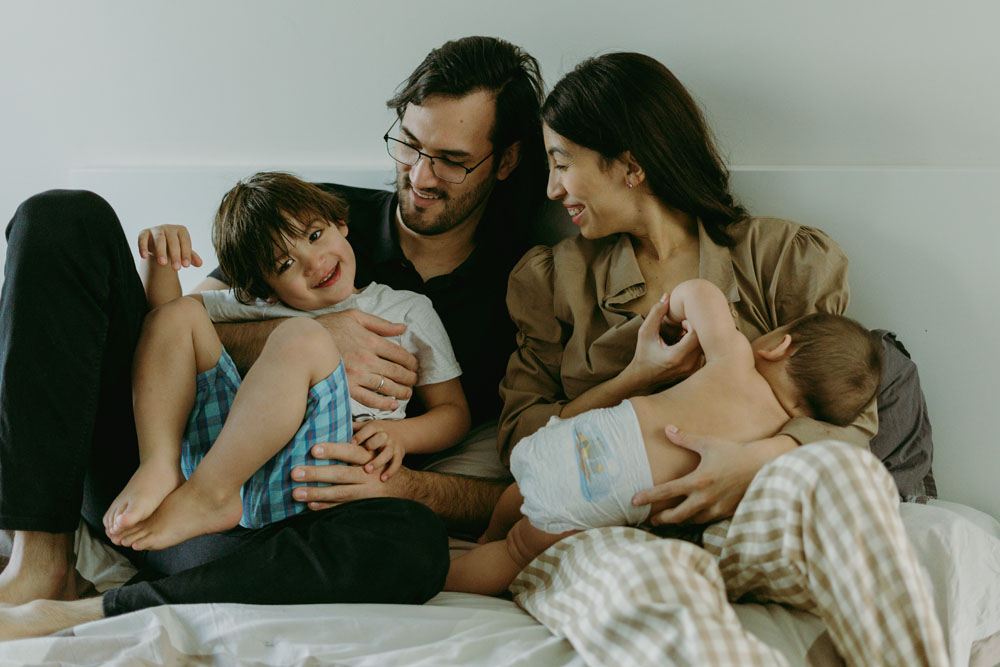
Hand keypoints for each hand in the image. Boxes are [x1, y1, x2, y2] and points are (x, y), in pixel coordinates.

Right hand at [138, 225, 202, 270]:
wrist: (158, 245)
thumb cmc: (174, 248)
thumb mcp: (183, 252)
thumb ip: (191, 257)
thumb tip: (200, 264)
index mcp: (181, 230)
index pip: (185, 242)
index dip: (186, 254)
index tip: (186, 266)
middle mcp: (169, 228)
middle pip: (173, 241)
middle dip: (175, 255)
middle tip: (176, 268)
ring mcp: (156, 229)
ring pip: (159, 239)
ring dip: (161, 251)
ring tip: (163, 264)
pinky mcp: (144, 233)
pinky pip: (142, 239)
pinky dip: (143, 247)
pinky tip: (144, 257)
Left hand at [289, 441, 412, 509]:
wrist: (407, 487)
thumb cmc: (382, 463)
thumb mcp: (374, 450)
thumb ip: (356, 441)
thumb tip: (331, 423)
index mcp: (369, 457)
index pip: (350, 452)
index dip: (333, 450)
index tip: (313, 449)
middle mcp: (368, 475)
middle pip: (340, 474)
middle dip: (316, 473)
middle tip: (295, 472)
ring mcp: (366, 492)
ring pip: (339, 493)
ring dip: (317, 493)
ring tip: (296, 493)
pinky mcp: (364, 504)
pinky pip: (343, 506)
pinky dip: (327, 506)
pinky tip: (310, 505)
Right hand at [314, 310, 418, 411]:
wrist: (302, 342)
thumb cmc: (329, 326)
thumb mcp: (354, 317)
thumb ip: (380, 323)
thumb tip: (402, 327)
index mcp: (371, 341)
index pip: (400, 354)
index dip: (412, 362)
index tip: (415, 366)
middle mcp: (367, 359)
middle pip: (397, 372)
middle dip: (410, 378)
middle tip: (415, 381)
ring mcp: (357, 375)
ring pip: (387, 386)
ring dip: (401, 391)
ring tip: (408, 393)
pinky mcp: (346, 387)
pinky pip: (369, 399)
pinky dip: (383, 404)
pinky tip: (392, 405)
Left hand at [352, 420, 404, 480]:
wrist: (400, 433)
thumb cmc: (376, 432)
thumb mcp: (366, 426)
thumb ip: (352, 428)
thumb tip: (333, 428)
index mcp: (376, 427)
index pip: (369, 429)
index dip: (360, 436)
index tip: (351, 443)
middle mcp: (386, 435)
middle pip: (380, 439)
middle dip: (371, 446)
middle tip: (359, 456)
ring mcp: (393, 446)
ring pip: (387, 453)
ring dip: (377, 462)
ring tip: (367, 470)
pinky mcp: (399, 455)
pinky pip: (396, 464)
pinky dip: (390, 472)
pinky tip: (382, 479)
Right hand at [624, 292, 703, 390]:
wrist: (643, 378)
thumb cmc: (644, 354)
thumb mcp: (645, 332)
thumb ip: (656, 314)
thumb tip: (667, 297)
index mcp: (676, 356)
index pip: (696, 334)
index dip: (692, 323)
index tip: (682, 322)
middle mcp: (688, 365)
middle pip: (704, 340)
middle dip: (696, 329)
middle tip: (685, 325)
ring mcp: (692, 370)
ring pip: (705, 347)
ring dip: (697, 337)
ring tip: (683, 335)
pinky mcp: (695, 371)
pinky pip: (702, 354)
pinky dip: (696, 345)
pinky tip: (684, 344)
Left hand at [631, 426, 790, 524]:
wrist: (763, 466)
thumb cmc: (734, 452)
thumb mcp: (708, 443)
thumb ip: (684, 439)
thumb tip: (666, 429)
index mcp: (698, 481)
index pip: (667, 492)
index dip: (648, 497)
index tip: (634, 501)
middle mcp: (705, 498)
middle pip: (677, 515)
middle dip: (661, 519)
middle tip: (650, 519)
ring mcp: (717, 508)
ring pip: (692, 521)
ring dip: (678, 522)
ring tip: (668, 521)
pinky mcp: (726, 513)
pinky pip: (706, 521)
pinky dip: (695, 521)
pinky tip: (690, 519)